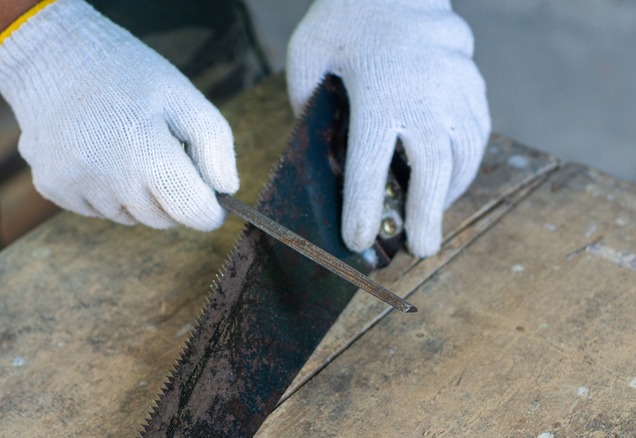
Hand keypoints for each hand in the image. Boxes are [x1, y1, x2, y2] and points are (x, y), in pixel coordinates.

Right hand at [0, 0, 237, 230]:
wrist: (54, 55)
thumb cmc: (128, 75)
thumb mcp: (183, 95)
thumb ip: (215, 144)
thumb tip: (226, 190)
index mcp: (144, 149)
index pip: (191, 210)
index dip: (210, 212)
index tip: (214, 204)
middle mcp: (106, 175)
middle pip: (161, 219)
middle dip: (173, 198)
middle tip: (165, 156)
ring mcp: (74, 184)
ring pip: (129, 218)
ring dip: (138, 195)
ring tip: (126, 147)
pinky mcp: (52, 188)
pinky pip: (97, 210)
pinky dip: (107, 191)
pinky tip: (99, 153)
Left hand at [287, 0, 490, 256]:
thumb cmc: (345, 16)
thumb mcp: (309, 55)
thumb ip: (308, 103)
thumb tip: (319, 147)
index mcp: (376, 93)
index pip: (368, 165)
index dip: (363, 209)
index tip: (357, 241)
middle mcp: (422, 95)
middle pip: (431, 170)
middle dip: (426, 216)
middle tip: (422, 250)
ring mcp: (455, 88)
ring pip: (462, 156)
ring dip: (449, 194)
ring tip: (434, 218)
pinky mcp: (472, 83)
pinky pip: (477, 133)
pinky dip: (466, 163)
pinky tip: (450, 178)